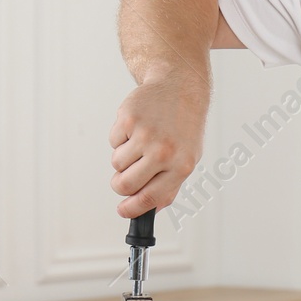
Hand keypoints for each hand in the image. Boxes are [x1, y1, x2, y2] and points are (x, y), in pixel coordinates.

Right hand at [109, 74, 208, 218]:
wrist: (179, 89)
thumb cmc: (183, 128)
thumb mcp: (187, 159)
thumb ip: (169, 186)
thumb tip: (148, 209)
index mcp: (181, 166)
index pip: (150, 198)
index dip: (132, 209)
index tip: (122, 210)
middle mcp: (164, 151)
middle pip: (126, 184)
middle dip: (120, 185)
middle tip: (122, 178)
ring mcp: (145, 134)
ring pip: (117, 164)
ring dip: (123, 158)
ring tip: (140, 142)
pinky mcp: (129, 119)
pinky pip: (113, 142)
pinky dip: (120, 138)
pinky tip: (137, 126)